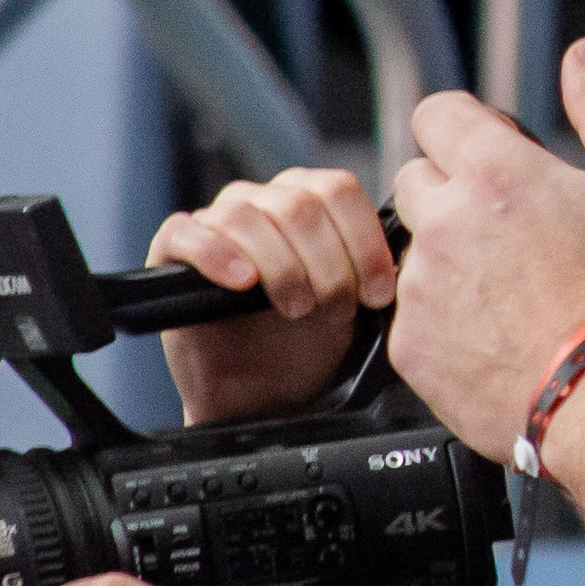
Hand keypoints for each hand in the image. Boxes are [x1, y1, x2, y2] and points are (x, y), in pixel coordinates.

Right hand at [148, 169, 396, 423]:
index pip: (339, 189)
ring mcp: (217, 221)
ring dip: (282, 266)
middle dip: (327, 263)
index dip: (362, 240)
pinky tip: (242, 283)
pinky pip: (187, 231)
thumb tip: (411, 249)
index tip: (376, 292)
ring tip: (296, 308)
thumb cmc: (309, 346)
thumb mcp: (355, 302)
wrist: (264, 396)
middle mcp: (263, 201)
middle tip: (335, 309)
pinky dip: (216, 254)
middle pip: (299, 204)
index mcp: (310, 202)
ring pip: (247, 216)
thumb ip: (374, 267)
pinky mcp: (173, 250)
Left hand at [389, 38, 584, 459]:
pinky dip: (441, 320)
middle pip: (416, 178)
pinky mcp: (409, 346)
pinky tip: (492, 336)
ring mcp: (419, 286)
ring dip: (445, 259)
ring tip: (507, 294)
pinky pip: (409, 315)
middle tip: (510, 235)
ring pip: (411, 249)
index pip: (437, 113)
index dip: (467, 131)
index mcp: (495, 172)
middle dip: (453, 194)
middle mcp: (443, 221)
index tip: (495, 160)